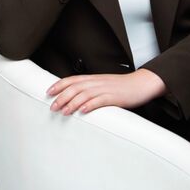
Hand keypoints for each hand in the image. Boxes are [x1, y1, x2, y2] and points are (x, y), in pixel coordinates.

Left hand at [46, 69, 167, 115]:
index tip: (49, 92)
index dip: (59, 85)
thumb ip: (90, 88)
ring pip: (85, 93)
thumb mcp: (103, 85)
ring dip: (72, 102)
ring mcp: (106, 89)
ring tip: (64, 111)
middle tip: (52, 106)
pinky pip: (100, 100)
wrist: (141, 84)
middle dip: (62, 96)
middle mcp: (97, 82)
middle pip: (76, 87)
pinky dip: (90, 105)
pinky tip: (83, 111)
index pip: (72, 79)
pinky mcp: (114, 97)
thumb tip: (75, 97)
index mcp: (94, 78)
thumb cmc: (122, 86)